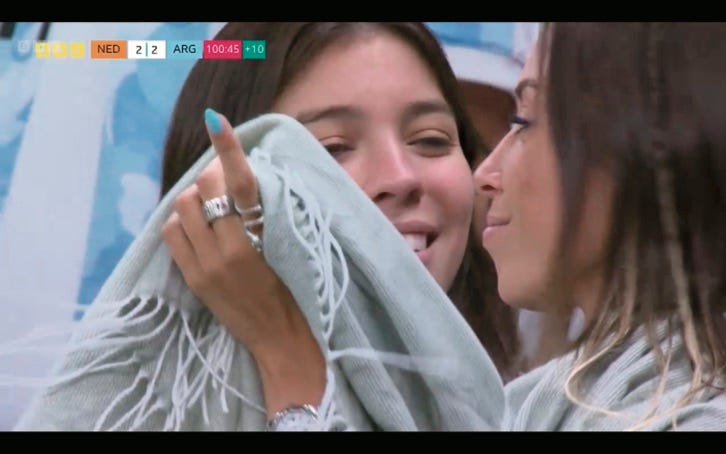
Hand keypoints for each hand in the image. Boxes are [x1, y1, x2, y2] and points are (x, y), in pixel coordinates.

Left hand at [161, 109, 324, 415]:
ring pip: (182, 208)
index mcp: (259, 241)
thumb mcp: (288, 249)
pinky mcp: (192, 279)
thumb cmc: (297, 293)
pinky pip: (172, 233)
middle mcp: (227, 251)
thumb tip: (242, 182)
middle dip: (210, 177)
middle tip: (222, 180)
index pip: (241, 184)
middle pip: (202, 190)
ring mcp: (204, 267)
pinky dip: (182, 221)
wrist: (282, 341)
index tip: (216, 120)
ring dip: (195, 199)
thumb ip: (264, 216)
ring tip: (211, 208)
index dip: (228, 150)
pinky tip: (198, 228)